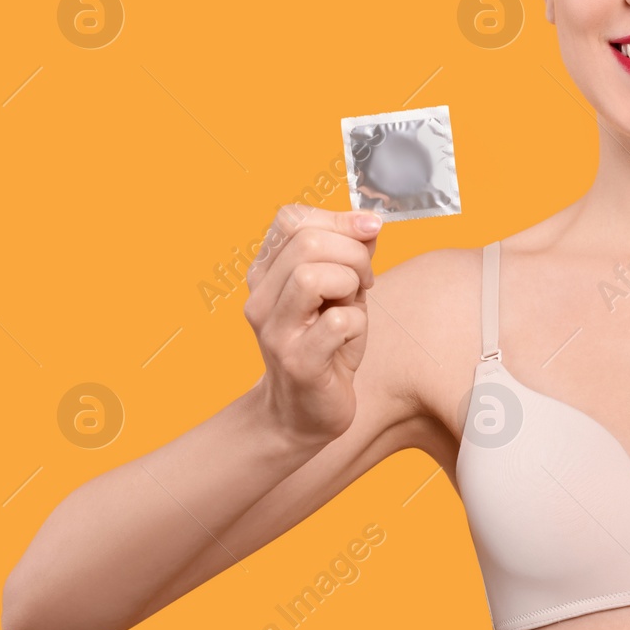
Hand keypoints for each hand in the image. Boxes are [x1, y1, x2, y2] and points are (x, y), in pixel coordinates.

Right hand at [243, 204, 380, 445]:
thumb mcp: (341, 291)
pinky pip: (339, 322)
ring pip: (313, 276)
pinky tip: (349, 339)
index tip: (368, 234)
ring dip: (350, 285)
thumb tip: (368, 222)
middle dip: (353, 254)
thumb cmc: (327, 344)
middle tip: (363, 281)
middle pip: (308, 243)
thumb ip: (351, 254)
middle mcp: (261, 298)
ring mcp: (275, 331)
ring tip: (352, 306)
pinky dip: (357, 325)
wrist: (304, 411)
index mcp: (266, 273)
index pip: (291, 218)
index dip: (338, 219)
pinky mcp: (298, 362)